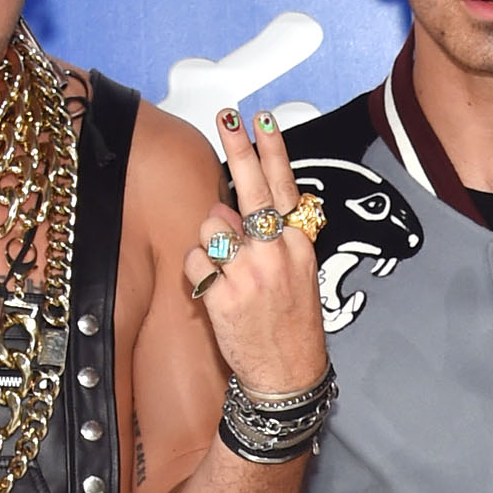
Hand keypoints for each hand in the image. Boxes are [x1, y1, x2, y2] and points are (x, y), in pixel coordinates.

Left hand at [184, 110, 328, 404]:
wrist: (288, 374)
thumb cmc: (290, 325)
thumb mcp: (297, 276)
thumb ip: (270, 238)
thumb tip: (233, 210)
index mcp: (297, 246)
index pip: (285, 186)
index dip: (272, 149)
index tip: (262, 119)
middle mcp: (276, 254)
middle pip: (252, 189)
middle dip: (237, 147)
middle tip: (226, 117)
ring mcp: (251, 273)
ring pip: (211, 227)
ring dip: (208, 241)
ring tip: (225, 268)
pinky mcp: (225, 294)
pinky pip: (195, 261)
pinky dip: (197, 272)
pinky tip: (215, 290)